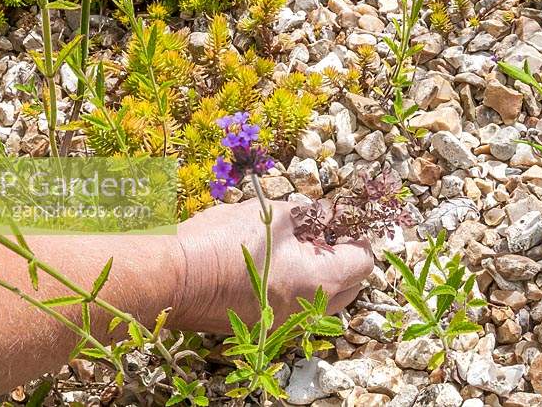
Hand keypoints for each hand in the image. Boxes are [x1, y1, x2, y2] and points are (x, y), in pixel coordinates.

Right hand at [169, 199, 373, 333]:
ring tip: (296, 247)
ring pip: (324, 300)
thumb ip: (311, 215)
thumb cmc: (226, 243)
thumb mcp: (275, 214)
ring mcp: (288, 324)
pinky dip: (300, 288)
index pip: (364, 262)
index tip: (342, 223)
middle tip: (321, 233)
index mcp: (321, 281)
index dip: (357, 237)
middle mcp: (311, 310)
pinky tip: (276, 264)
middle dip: (344, 258)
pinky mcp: (267, 327)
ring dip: (322, 274)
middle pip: (350, 286)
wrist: (177, 279)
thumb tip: (328, 216)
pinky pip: (299, 308)